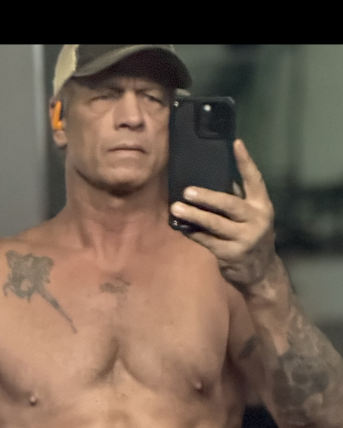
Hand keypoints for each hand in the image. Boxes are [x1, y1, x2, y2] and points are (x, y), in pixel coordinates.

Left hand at [170, 140, 275, 288]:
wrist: (261, 272)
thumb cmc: (251, 237)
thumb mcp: (252, 217)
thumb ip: (238, 199)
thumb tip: (213, 179)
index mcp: (262, 206)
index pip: (255, 180)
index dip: (246, 161)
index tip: (236, 143)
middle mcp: (256, 221)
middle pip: (229, 204)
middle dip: (207, 197)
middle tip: (187, 191)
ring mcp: (244, 239)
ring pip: (214, 224)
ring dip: (193, 216)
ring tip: (176, 209)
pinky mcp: (230, 255)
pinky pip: (207, 241)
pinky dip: (192, 233)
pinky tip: (181, 227)